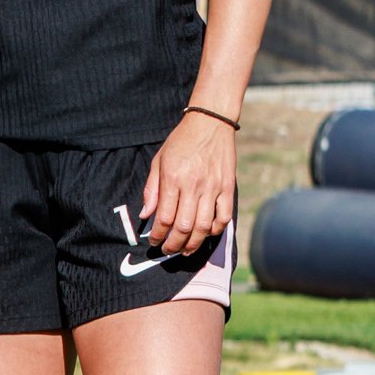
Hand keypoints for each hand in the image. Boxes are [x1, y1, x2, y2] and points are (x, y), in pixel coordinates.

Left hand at [138, 110, 236, 256]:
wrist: (210, 123)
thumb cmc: (181, 142)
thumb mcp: (159, 161)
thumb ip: (152, 189)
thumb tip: (146, 215)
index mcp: (174, 179)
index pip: (165, 217)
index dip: (158, 235)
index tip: (155, 242)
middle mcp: (194, 186)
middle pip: (184, 226)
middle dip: (174, 244)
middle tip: (168, 250)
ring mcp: (213, 188)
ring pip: (205, 226)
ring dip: (194, 243)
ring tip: (185, 250)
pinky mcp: (228, 187)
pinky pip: (224, 216)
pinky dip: (216, 230)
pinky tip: (207, 234)